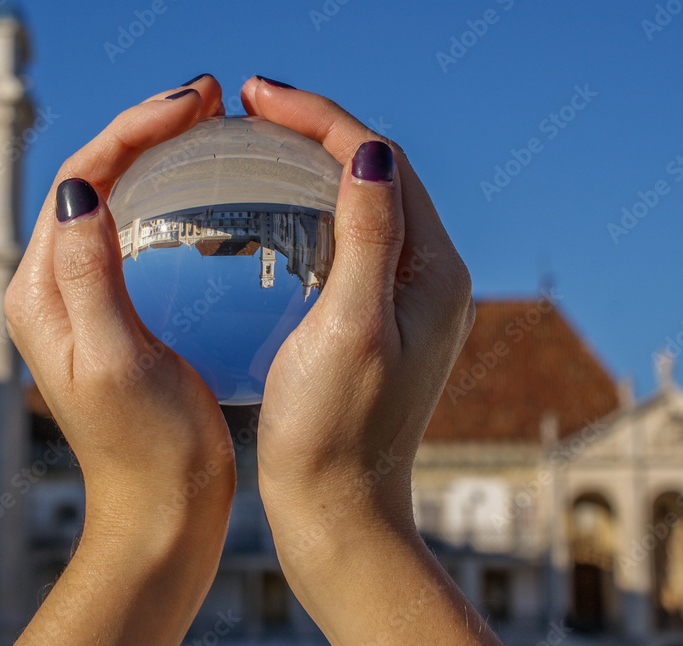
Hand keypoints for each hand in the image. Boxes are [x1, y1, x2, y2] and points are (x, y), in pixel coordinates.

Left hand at [3, 76, 234, 645]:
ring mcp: (86, 302)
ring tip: (210, 130)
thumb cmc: (146, 451)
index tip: (195, 104)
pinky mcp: (120, 317)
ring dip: (158, 157)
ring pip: (117, 201)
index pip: (80, 179)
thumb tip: (78, 191)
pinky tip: (208, 195)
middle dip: (146, 130)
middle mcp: (54, 288)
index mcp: (42, 292)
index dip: (135, 129)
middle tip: (209, 101)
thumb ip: (89, 277)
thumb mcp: (115, 362)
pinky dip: (171, 200)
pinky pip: (140, 236)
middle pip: (93, 179)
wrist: (161, 514)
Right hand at [243, 78, 512, 645]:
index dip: (320, 117)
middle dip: (315, 131)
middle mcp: (428, 278)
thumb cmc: (335, 433)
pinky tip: (265, 216)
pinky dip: (307, 213)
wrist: (338, 512)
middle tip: (249, 111)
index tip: (257, 95)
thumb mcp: (350, 330)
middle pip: (376, 174)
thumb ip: (367, 237)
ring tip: (253, 147)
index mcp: (432, 272)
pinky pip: (346, 243)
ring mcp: (403, 301)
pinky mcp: (376, 323)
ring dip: (311, 167)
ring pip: (359, 204)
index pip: (382, 161)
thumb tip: (369, 150)